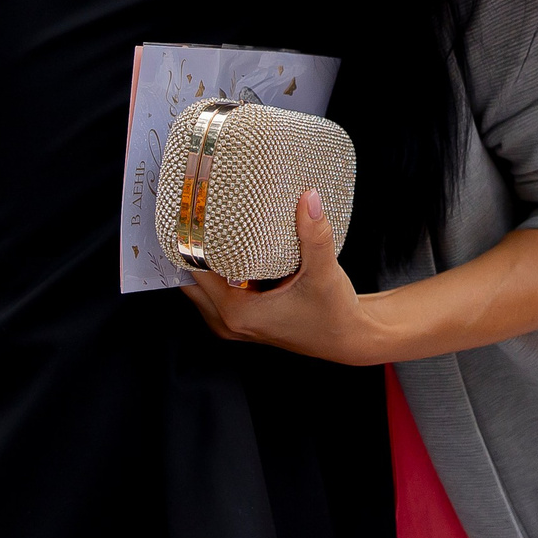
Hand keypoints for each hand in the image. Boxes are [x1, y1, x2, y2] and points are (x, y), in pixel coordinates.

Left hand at [175, 191, 384, 365]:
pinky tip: (226, 248)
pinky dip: (214, 272)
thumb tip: (309, 198)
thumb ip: (315, 235)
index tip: (193, 208)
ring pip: (199, 286)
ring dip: (202, 260)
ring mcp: (231, 324)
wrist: (348, 339)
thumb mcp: (324, 272)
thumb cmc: (334, 313)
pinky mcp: (240, 320)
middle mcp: (227, 321)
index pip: (194, 269)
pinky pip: (213, 292)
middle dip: (191, 246)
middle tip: (198, 210)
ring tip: (209, 225)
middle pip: (189, 278)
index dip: (190, 238)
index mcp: (238, 311)